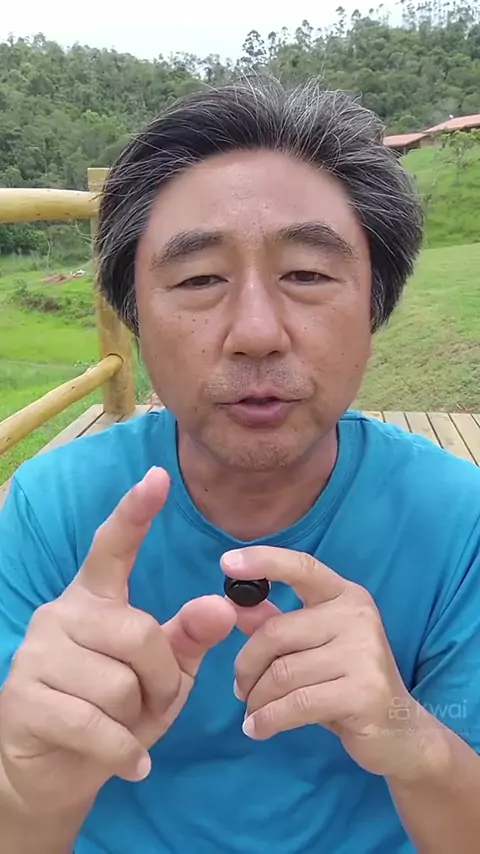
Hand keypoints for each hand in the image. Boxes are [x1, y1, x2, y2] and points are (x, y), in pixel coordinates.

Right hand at [0, 467, 235, 814]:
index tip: (159, 476)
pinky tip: (129, 762)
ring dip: (138, 717)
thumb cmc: (115, 711)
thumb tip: (222, 605)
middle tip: (151, 701)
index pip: (112, 546)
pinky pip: (96, 724)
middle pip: (138, 632)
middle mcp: (60, 614)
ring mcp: (36, 655)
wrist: (55, 771)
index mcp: (94, 598)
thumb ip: (188, 638)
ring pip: (119, 682)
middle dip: (161, 678)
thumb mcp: (161, 674)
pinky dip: (122, 751)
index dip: (136, 512)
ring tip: (124, 727)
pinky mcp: (23, 699)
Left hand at [221, 546, 422, 779]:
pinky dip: (268, 719)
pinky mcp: (364, 693)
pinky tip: (258, 728)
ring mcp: (364, 653)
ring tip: (253, 712)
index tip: (226, 563)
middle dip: (247, 665)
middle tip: (240, 688)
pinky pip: (296, 704)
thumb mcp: (313, 648)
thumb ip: (277, 624)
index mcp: (345, 596)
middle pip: (276, 633)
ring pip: (282, 673)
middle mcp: (357, 616)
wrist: (400, 732)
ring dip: (257, 699)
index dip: (263, 562)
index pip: (302, 568)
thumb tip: (235, 604)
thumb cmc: (348, 683)